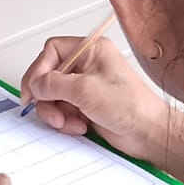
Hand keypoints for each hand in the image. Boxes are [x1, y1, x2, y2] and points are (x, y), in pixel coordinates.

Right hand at [20, 36, 180, 169]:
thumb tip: (35, 85)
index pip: (52, 51)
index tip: (33, 89)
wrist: (150, 134)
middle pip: (49, 75)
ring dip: (56, 112)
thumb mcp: (85, 90)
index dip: (39, 69)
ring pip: (53, 95)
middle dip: (47, 96)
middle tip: (48, 111)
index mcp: (90, 50)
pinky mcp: (86, 105)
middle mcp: (87, 66)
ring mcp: (86, 86)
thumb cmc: (131, 106)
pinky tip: (79, 126)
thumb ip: (53, 84)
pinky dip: (65, 120)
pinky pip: (63, 109)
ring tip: (67, 122)